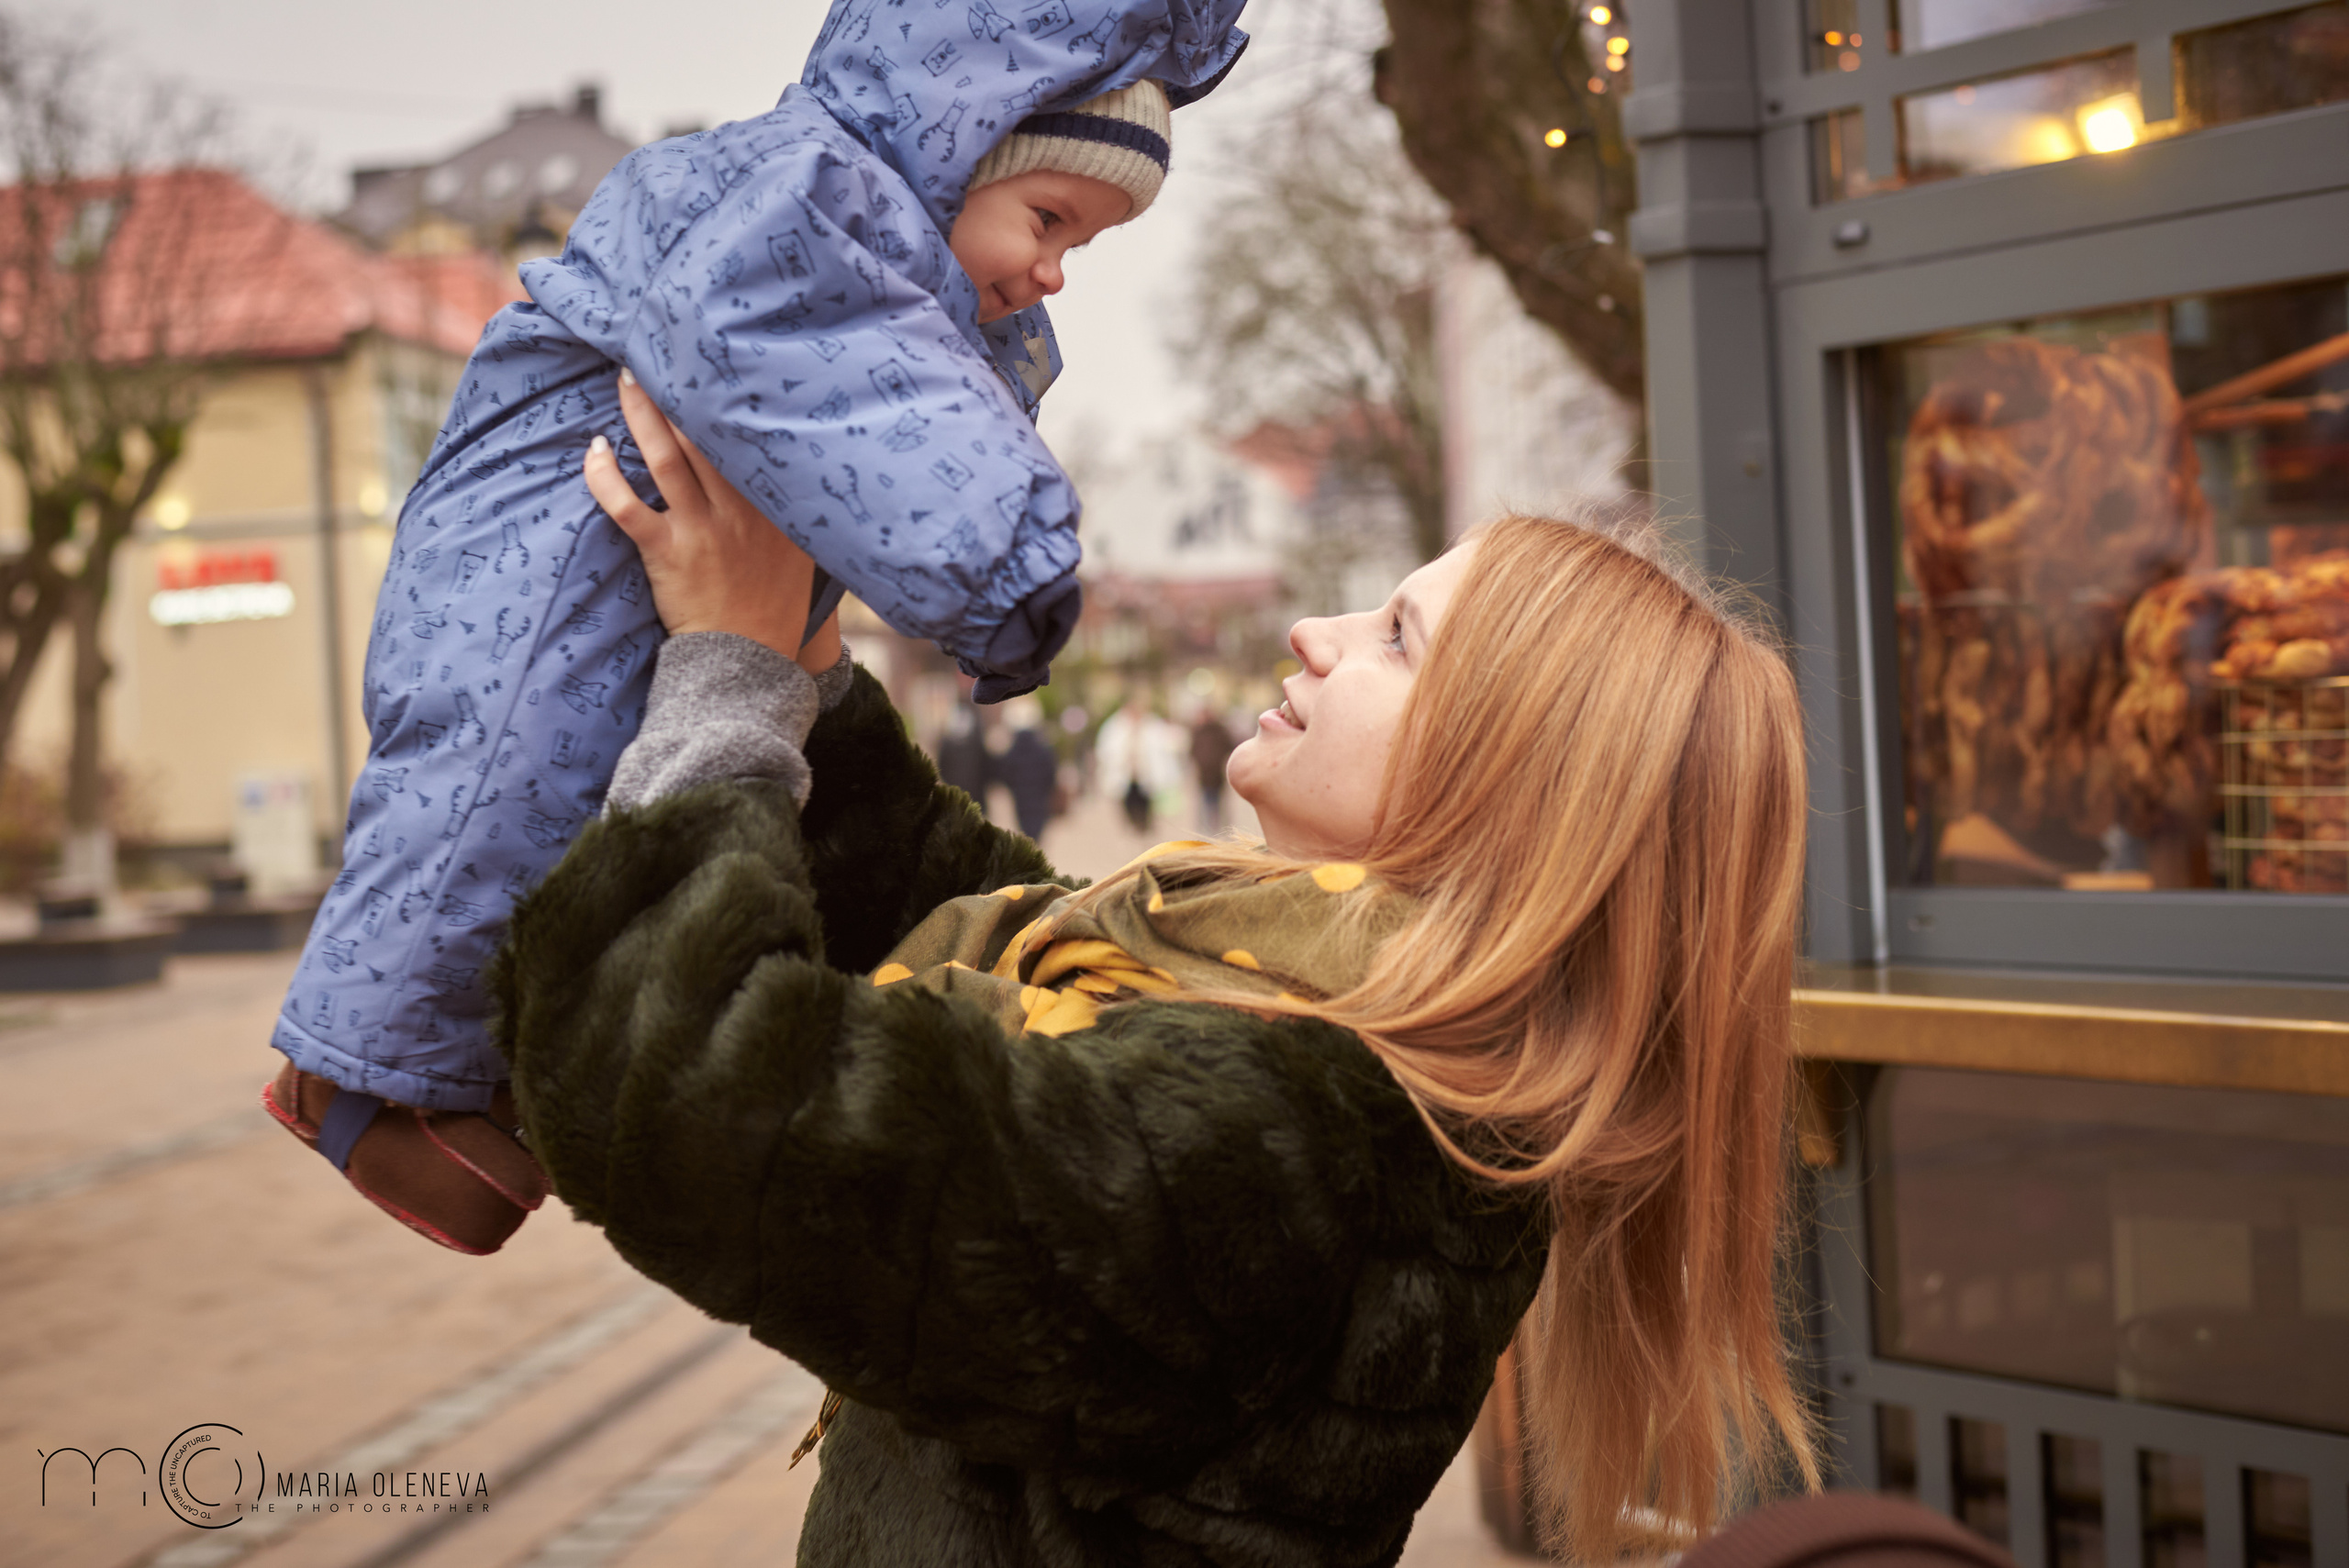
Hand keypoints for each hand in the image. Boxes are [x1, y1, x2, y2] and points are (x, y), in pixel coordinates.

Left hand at [583, 369, 839, 670]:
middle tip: (657, 350)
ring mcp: (702, 531)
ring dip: (642, 415)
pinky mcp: (667, 554)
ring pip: (667, 459)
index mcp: (773, 507)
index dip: (727, 397)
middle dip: (678, 390)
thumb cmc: (771, 605)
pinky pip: (628, 508)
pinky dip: (607, 477)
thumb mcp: (802, 553)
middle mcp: (739, 511)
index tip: (713, 362)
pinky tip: (595, 450)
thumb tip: (789, 464)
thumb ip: (791, 509)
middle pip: (703, 436)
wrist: (747, 662)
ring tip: (626, 380)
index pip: (749, 439)